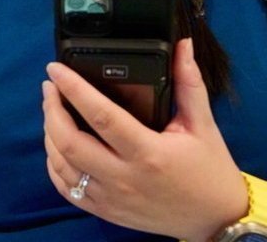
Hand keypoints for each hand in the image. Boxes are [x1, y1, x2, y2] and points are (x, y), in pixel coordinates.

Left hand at [41, 39, 248, 241]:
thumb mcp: (202, 125)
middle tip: (50, 88)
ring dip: (49, 134)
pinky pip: (67, 189)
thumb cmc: (210, 171)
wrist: (216, 220)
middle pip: (69, 142)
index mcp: (149, 153)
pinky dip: (54, 164)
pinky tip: (57, 145)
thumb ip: (188, 82)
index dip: (73, 88)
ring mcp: (111, 198)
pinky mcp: (106, 211)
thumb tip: (183, 46)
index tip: (55, 69)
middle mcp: (125, 177)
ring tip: (52, 111)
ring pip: (62, 165)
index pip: (101, 115)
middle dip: (51, 110)